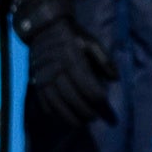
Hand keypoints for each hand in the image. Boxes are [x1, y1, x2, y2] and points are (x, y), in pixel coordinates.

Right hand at [11, 0, 119, 150]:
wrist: (44, 29)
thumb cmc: (73, 36)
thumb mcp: (92, 42)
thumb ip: (105, 60)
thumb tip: (115, 79)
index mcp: (73, 61)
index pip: (89, 88)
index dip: (99, 101)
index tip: (105, 105)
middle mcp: (57, 72)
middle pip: (74, 99)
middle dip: (87, 112)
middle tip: (95, 117)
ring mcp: (45, 79)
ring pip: (59, 106)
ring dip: (71, 117)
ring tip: (82, 122)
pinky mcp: (36, 84)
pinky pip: (45, 104)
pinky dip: (56, 114)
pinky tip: (65, 117)